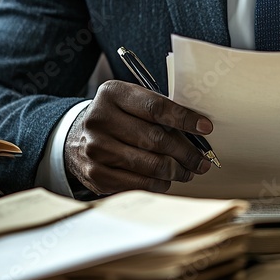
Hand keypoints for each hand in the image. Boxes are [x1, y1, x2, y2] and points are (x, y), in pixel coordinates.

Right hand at [64, 80, 213, 194]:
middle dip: (186, 153)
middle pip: (156, 140)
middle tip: (201, 160)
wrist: (74, 138)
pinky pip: (138, 184)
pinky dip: (158, 184)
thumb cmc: (115, 118)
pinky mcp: (96, 174)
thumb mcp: (130, 101)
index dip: (184, 119)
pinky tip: (166, 180)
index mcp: (113, 94)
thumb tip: (197, 129)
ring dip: (176, 172)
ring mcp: (95, 149)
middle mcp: (100, 120)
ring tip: (188, 171)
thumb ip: (158, 109)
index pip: (156, 107)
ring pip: (150, 166)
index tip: (205, 128)